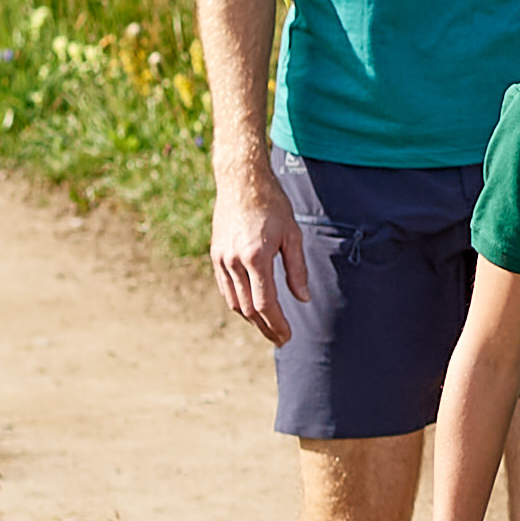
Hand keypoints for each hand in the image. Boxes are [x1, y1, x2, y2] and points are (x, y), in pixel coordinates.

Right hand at [212, 165, 309, 346]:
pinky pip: (226, 288)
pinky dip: (238, 303)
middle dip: (265, 327)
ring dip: (251, 319)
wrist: (241, 181)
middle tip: (281, 339)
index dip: (277, 323)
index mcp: (256, 256)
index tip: (288, 336)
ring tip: (269, 327)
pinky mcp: (216, 255)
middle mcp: (234, 261)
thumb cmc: (273, 205)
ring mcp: (221, 259)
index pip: (265, 303)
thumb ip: (297, 269)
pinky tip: (252, 308)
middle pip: (248, 308)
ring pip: (234, 302)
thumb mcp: (293, 235)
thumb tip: (303, 298)